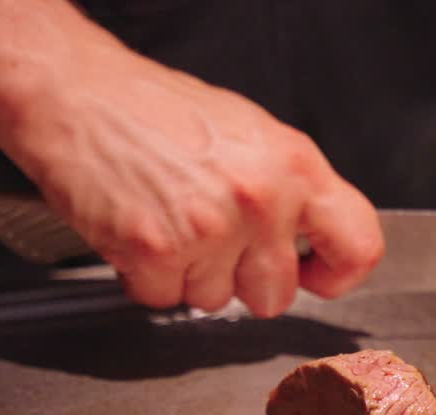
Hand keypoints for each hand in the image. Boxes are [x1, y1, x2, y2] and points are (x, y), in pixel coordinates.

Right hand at [0, 2, 382, 316]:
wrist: (75, 91)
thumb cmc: (158, 110)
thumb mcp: (253, 136)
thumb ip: (292, 190)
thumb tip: (316, 243)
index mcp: (296, 166)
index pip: (359, 246)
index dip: (337, 275)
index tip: (314, 276)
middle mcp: (261, 199)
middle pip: (276, 295)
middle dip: (242, 280)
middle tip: (213, 239)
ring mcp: (210, 228)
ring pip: (216, 301)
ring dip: (190, 274)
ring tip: (171, 221)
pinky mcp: (157, 250)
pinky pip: (164, 300)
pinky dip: (147, 278)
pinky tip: (142, 231)